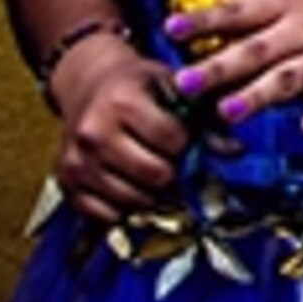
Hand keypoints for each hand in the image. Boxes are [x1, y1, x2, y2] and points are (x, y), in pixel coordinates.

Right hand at [46, 33, 189, 221]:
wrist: (88, 85)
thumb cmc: (138, 85)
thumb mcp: (173, 86)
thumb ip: (205, 117)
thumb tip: (236, 152)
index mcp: (122, 102)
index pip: (173, 140)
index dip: (189, 143)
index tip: (187, 139)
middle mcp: (94, 133)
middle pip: (156, 175)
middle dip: (175, 173)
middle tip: (176, 162)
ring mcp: (76, 162)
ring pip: (134, 200)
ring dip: (154, 194)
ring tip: (157, 173)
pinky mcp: (66, 185)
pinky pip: (107, 215)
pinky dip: (127, 208)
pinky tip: (133, 186)